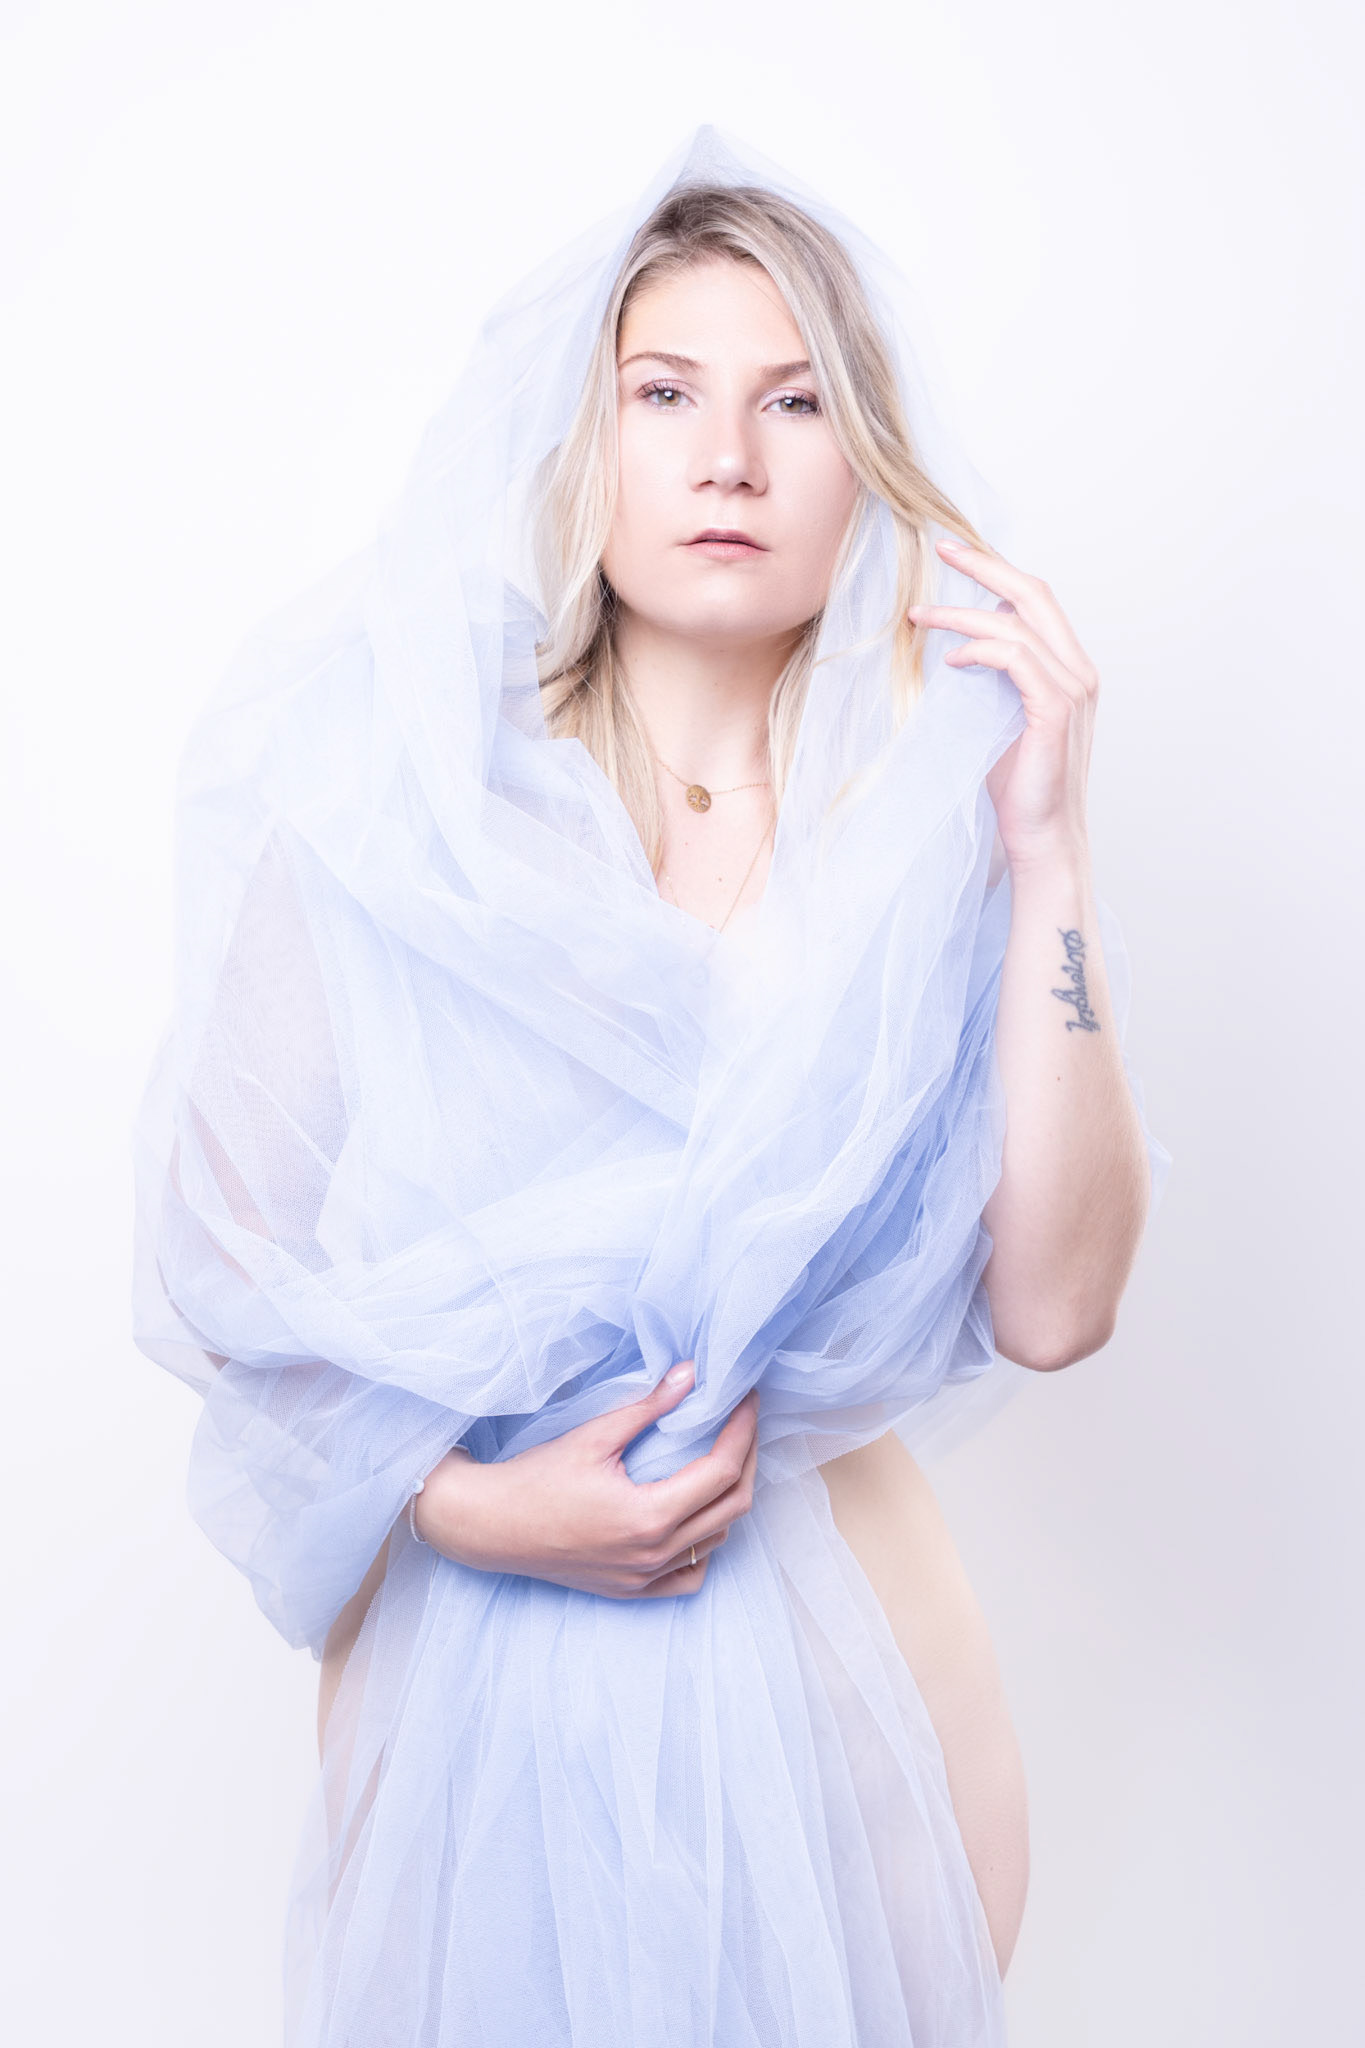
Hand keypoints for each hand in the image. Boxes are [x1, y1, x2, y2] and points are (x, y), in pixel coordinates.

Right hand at [413, 1362, 758, 1597]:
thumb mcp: (594, 1436)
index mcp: (648, 1516)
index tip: (747, 1400)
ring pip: (716, 1540)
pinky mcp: (630, 1589)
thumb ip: (649, 1407)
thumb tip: (691, 1374)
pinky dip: (704, 1545)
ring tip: (722, 1457)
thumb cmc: (535, 1477)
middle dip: (745, 1458)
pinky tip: (697, 1517)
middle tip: (742, 1422)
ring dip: (728, 1499)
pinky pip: (689, 1576)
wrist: (488, 1526)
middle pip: (731, 1506)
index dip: (742, 1430)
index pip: (722, 1471)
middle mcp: (653, 1554)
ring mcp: (643, 1578)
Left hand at [907, 536, 1100, 870]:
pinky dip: (981, 651)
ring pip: (1017, 625)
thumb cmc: (1019, 786)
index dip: (997, 571)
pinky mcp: (1056, 712)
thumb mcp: (998, 720)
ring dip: (963, 615)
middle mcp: (1078, 671)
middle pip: (1034, 594)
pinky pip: (1016, 660)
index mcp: (1068, 668)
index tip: (954, 554)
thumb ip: (991, 684)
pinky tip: (952, 660)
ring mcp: (1072, 689)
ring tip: (919, 618)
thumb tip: (958, 651)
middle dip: (985, 565)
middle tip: (942, 550)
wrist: (1042, 837)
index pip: (1037, 601)